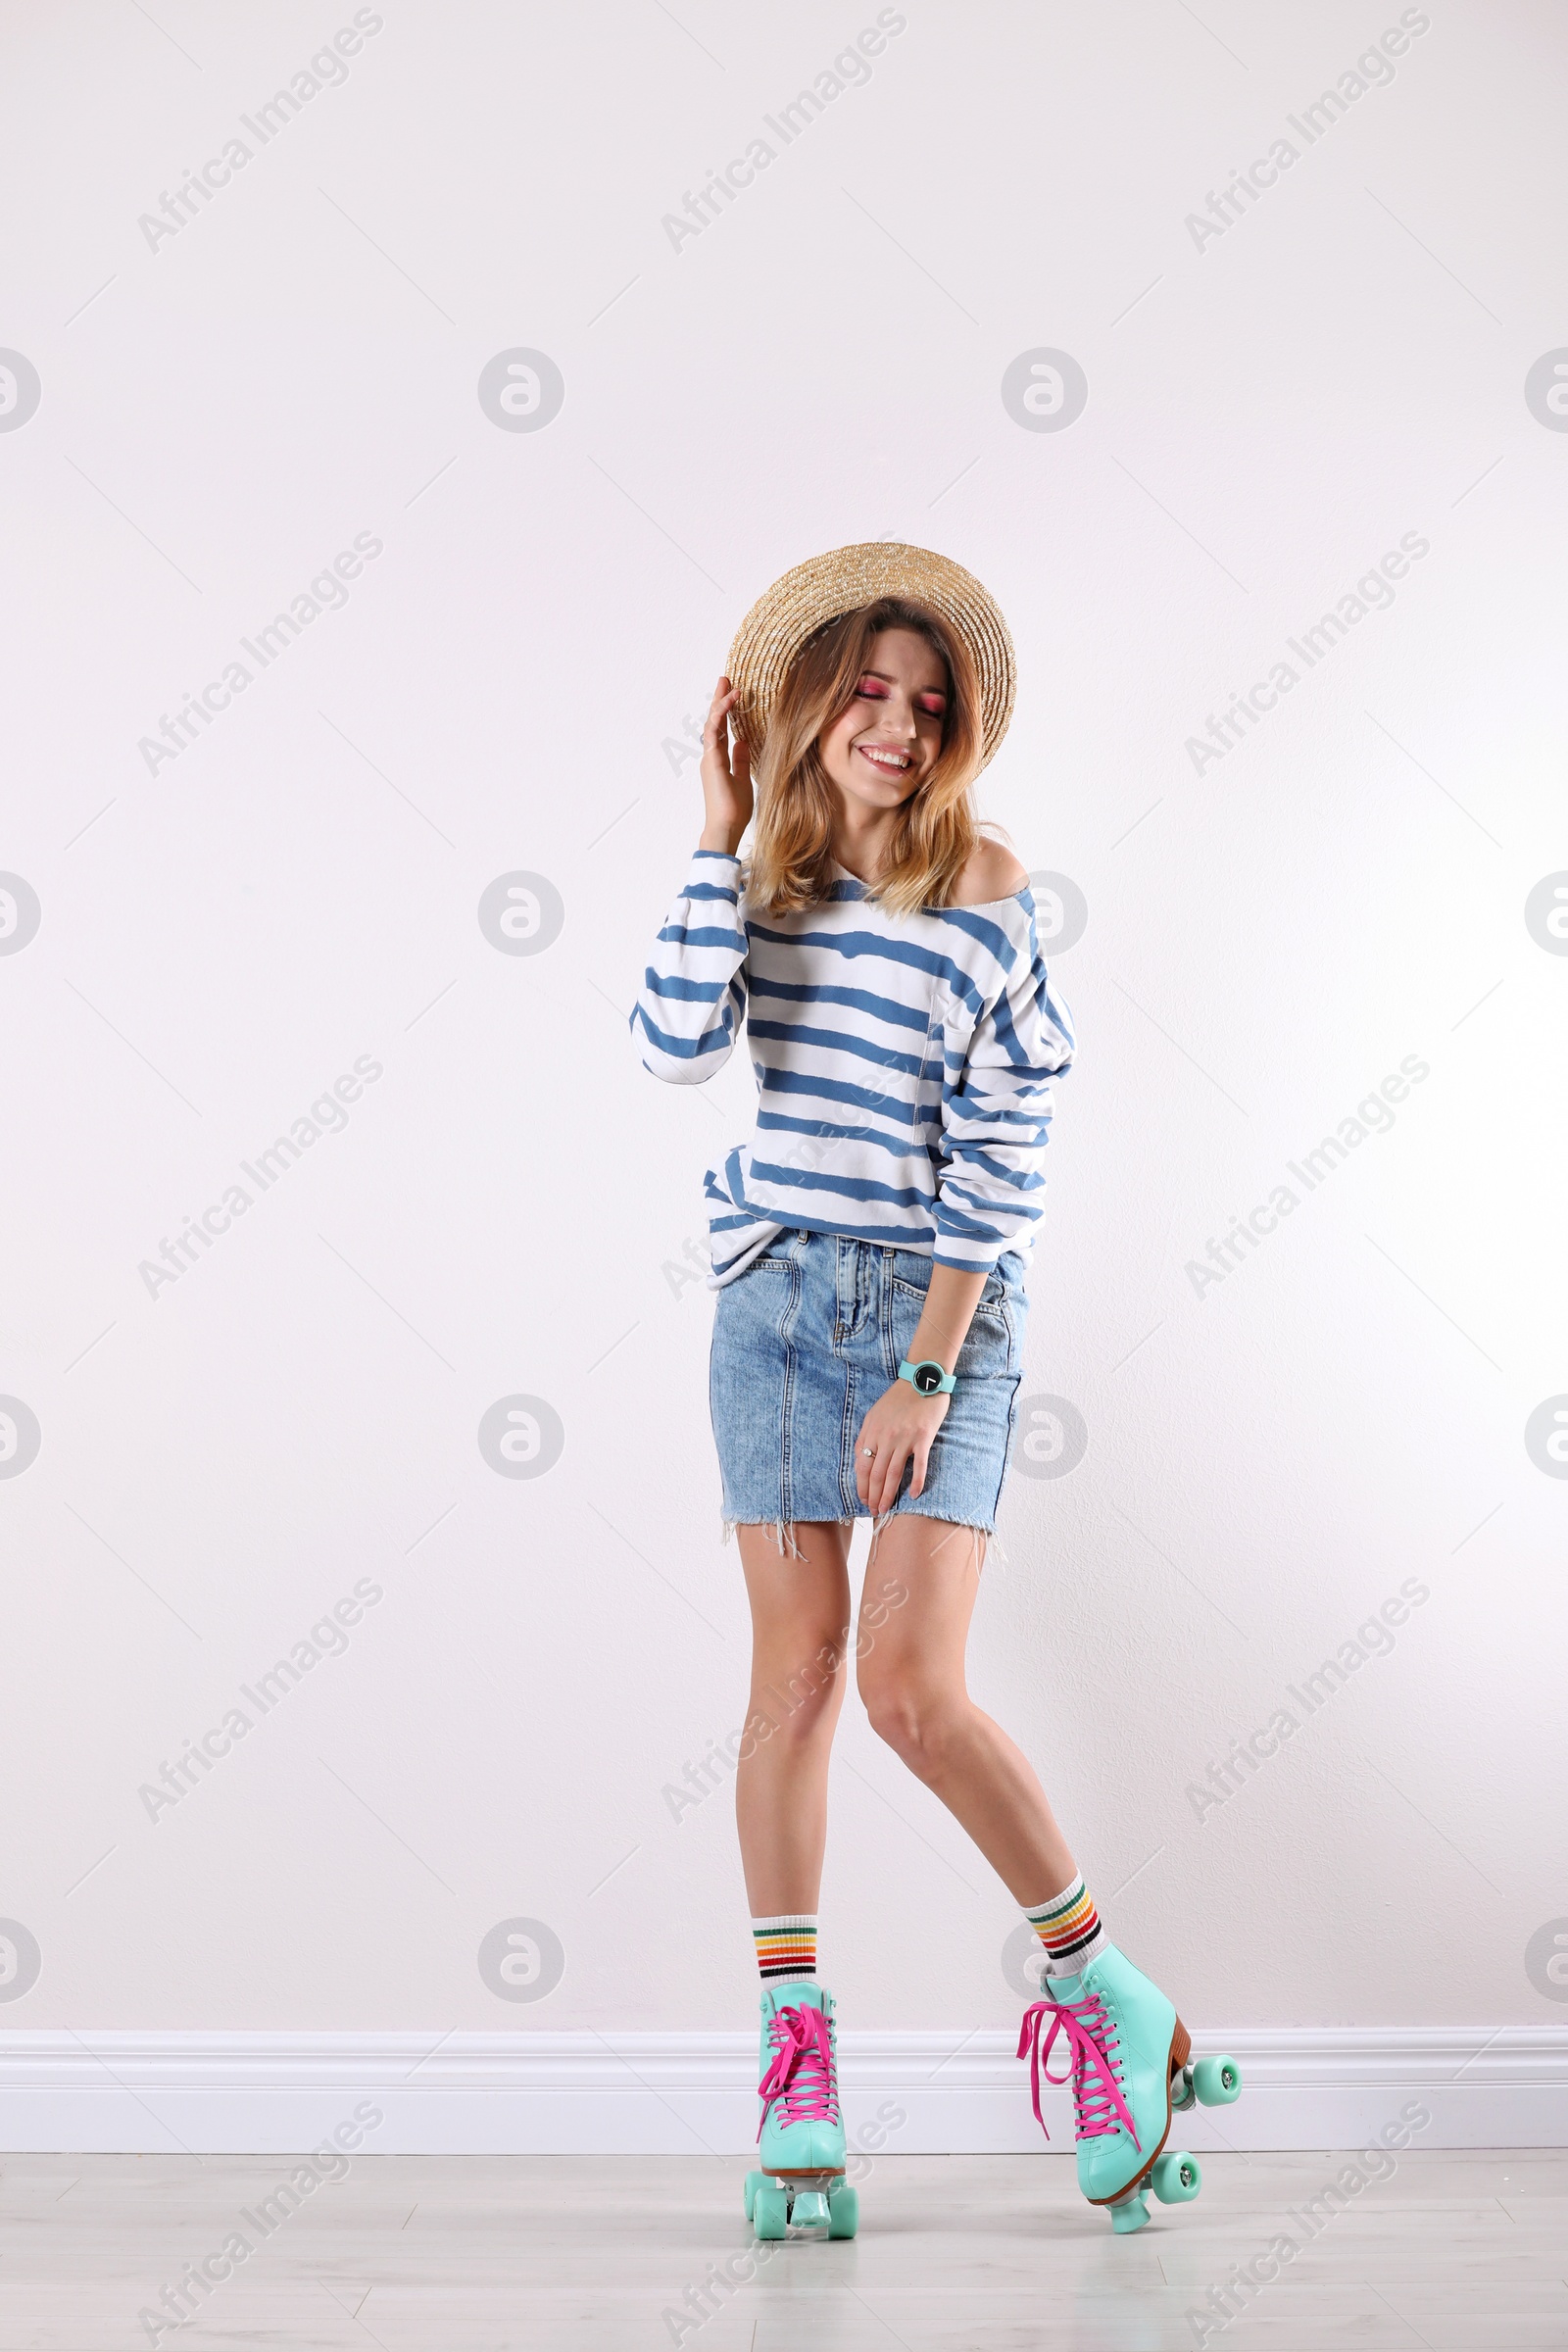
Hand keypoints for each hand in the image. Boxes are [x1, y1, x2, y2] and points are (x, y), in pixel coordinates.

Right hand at [698, 674, 752, 854]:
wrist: (726, 827)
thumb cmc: (734, 809)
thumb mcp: (743, 779)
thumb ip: (741, 760)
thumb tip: (743, 742)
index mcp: (718, 759)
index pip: (722, 729)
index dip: (726, 711)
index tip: (733, 693)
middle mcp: (711, 756)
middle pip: (714, 721)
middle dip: (719, 699)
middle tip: (725, 679)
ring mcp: (709, 757)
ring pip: (712, 722)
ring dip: (719, 702)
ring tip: (727, 683)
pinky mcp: (711, 760)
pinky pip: (713, 732)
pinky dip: (720, 715)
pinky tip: (729, 702)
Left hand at [855, 1378, 948, 1514]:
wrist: (922, 1379)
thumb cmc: (899, 1397)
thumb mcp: (875, 1413)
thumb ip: (868, 1435)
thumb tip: (862, 1458)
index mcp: (872, 1430)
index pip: (862, 1464)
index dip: (861, 1485)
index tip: (863, 1499)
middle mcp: (885, 1436)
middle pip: (875, 1473)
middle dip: (872, 1495)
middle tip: (873, 1511)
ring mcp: (904, 1437)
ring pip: (893, 1473)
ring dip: (888, 1494)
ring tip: (886, 1509)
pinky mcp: (923, 1437)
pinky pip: (918, 1464)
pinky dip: (916, 1481)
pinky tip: (913, 1495)